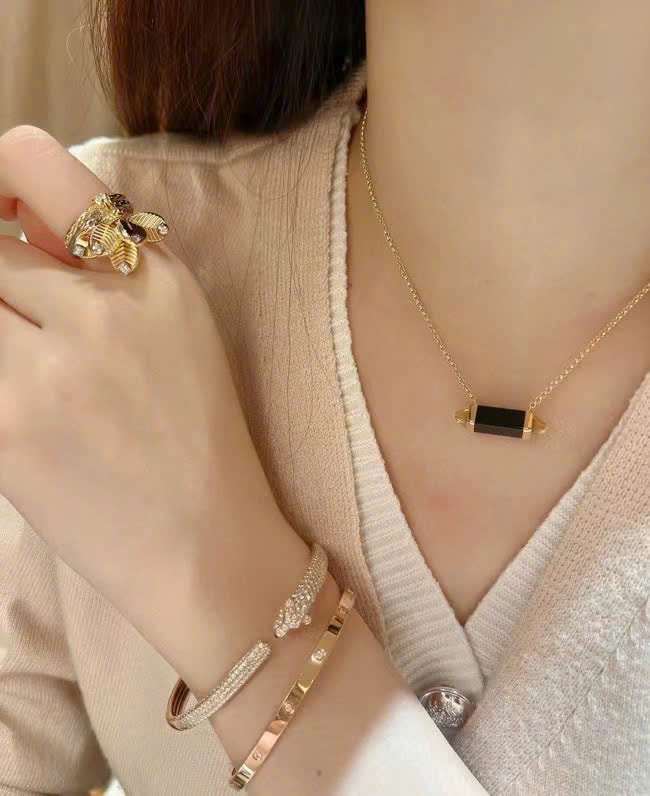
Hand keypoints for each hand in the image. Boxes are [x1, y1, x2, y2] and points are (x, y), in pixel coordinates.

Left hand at [0, 126, 284, 651]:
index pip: (32, 162)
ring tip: (30, 364)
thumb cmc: (197, 441)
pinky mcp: (6, 428)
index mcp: (154, 277)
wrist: (207, 547)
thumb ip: (104, 267)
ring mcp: (50, 370)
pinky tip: (27, 407)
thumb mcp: (179, 330)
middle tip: (24, 323)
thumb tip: (16, 226)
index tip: (3, 225)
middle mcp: (103, 310)